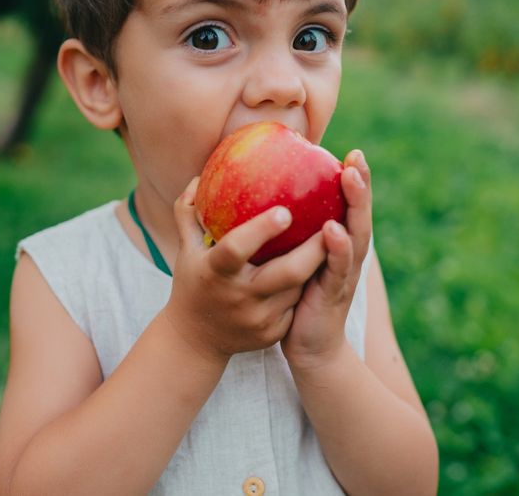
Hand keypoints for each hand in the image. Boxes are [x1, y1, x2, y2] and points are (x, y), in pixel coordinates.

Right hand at [160, 177, 327, 364]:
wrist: (195, 341)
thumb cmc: (193, 283)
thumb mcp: (186, 251)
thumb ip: (188, 213)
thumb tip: (199, 178)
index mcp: (214, 272)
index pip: (236, 248)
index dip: (261, 230)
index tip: (286, 210)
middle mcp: (238, 298)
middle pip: (287, 272)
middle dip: (314, 248)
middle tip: (332, 221)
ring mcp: (258, 319)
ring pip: (299, 287)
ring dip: (314, 264)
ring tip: (332, 238)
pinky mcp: (273, 333)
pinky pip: (297, 303)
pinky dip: (306, 285)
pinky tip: (319, 267)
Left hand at [282, 149, 372, 370]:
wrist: (309, 349)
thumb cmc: (296, 300)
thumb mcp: (296, 261)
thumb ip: (292, 234)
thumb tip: (266, 199)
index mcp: (339, 246)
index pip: (349, 207)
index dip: (354, 181)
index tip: (351, 151)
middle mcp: (348, 256)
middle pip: (359, 215)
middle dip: (360, 185)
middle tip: (356, 157)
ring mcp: (344, 275)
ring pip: (355, 236)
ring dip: (354, 207)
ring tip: (349, 178)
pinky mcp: (334, 295)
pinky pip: (336, 269)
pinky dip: (337, 248)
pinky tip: (332, 230)